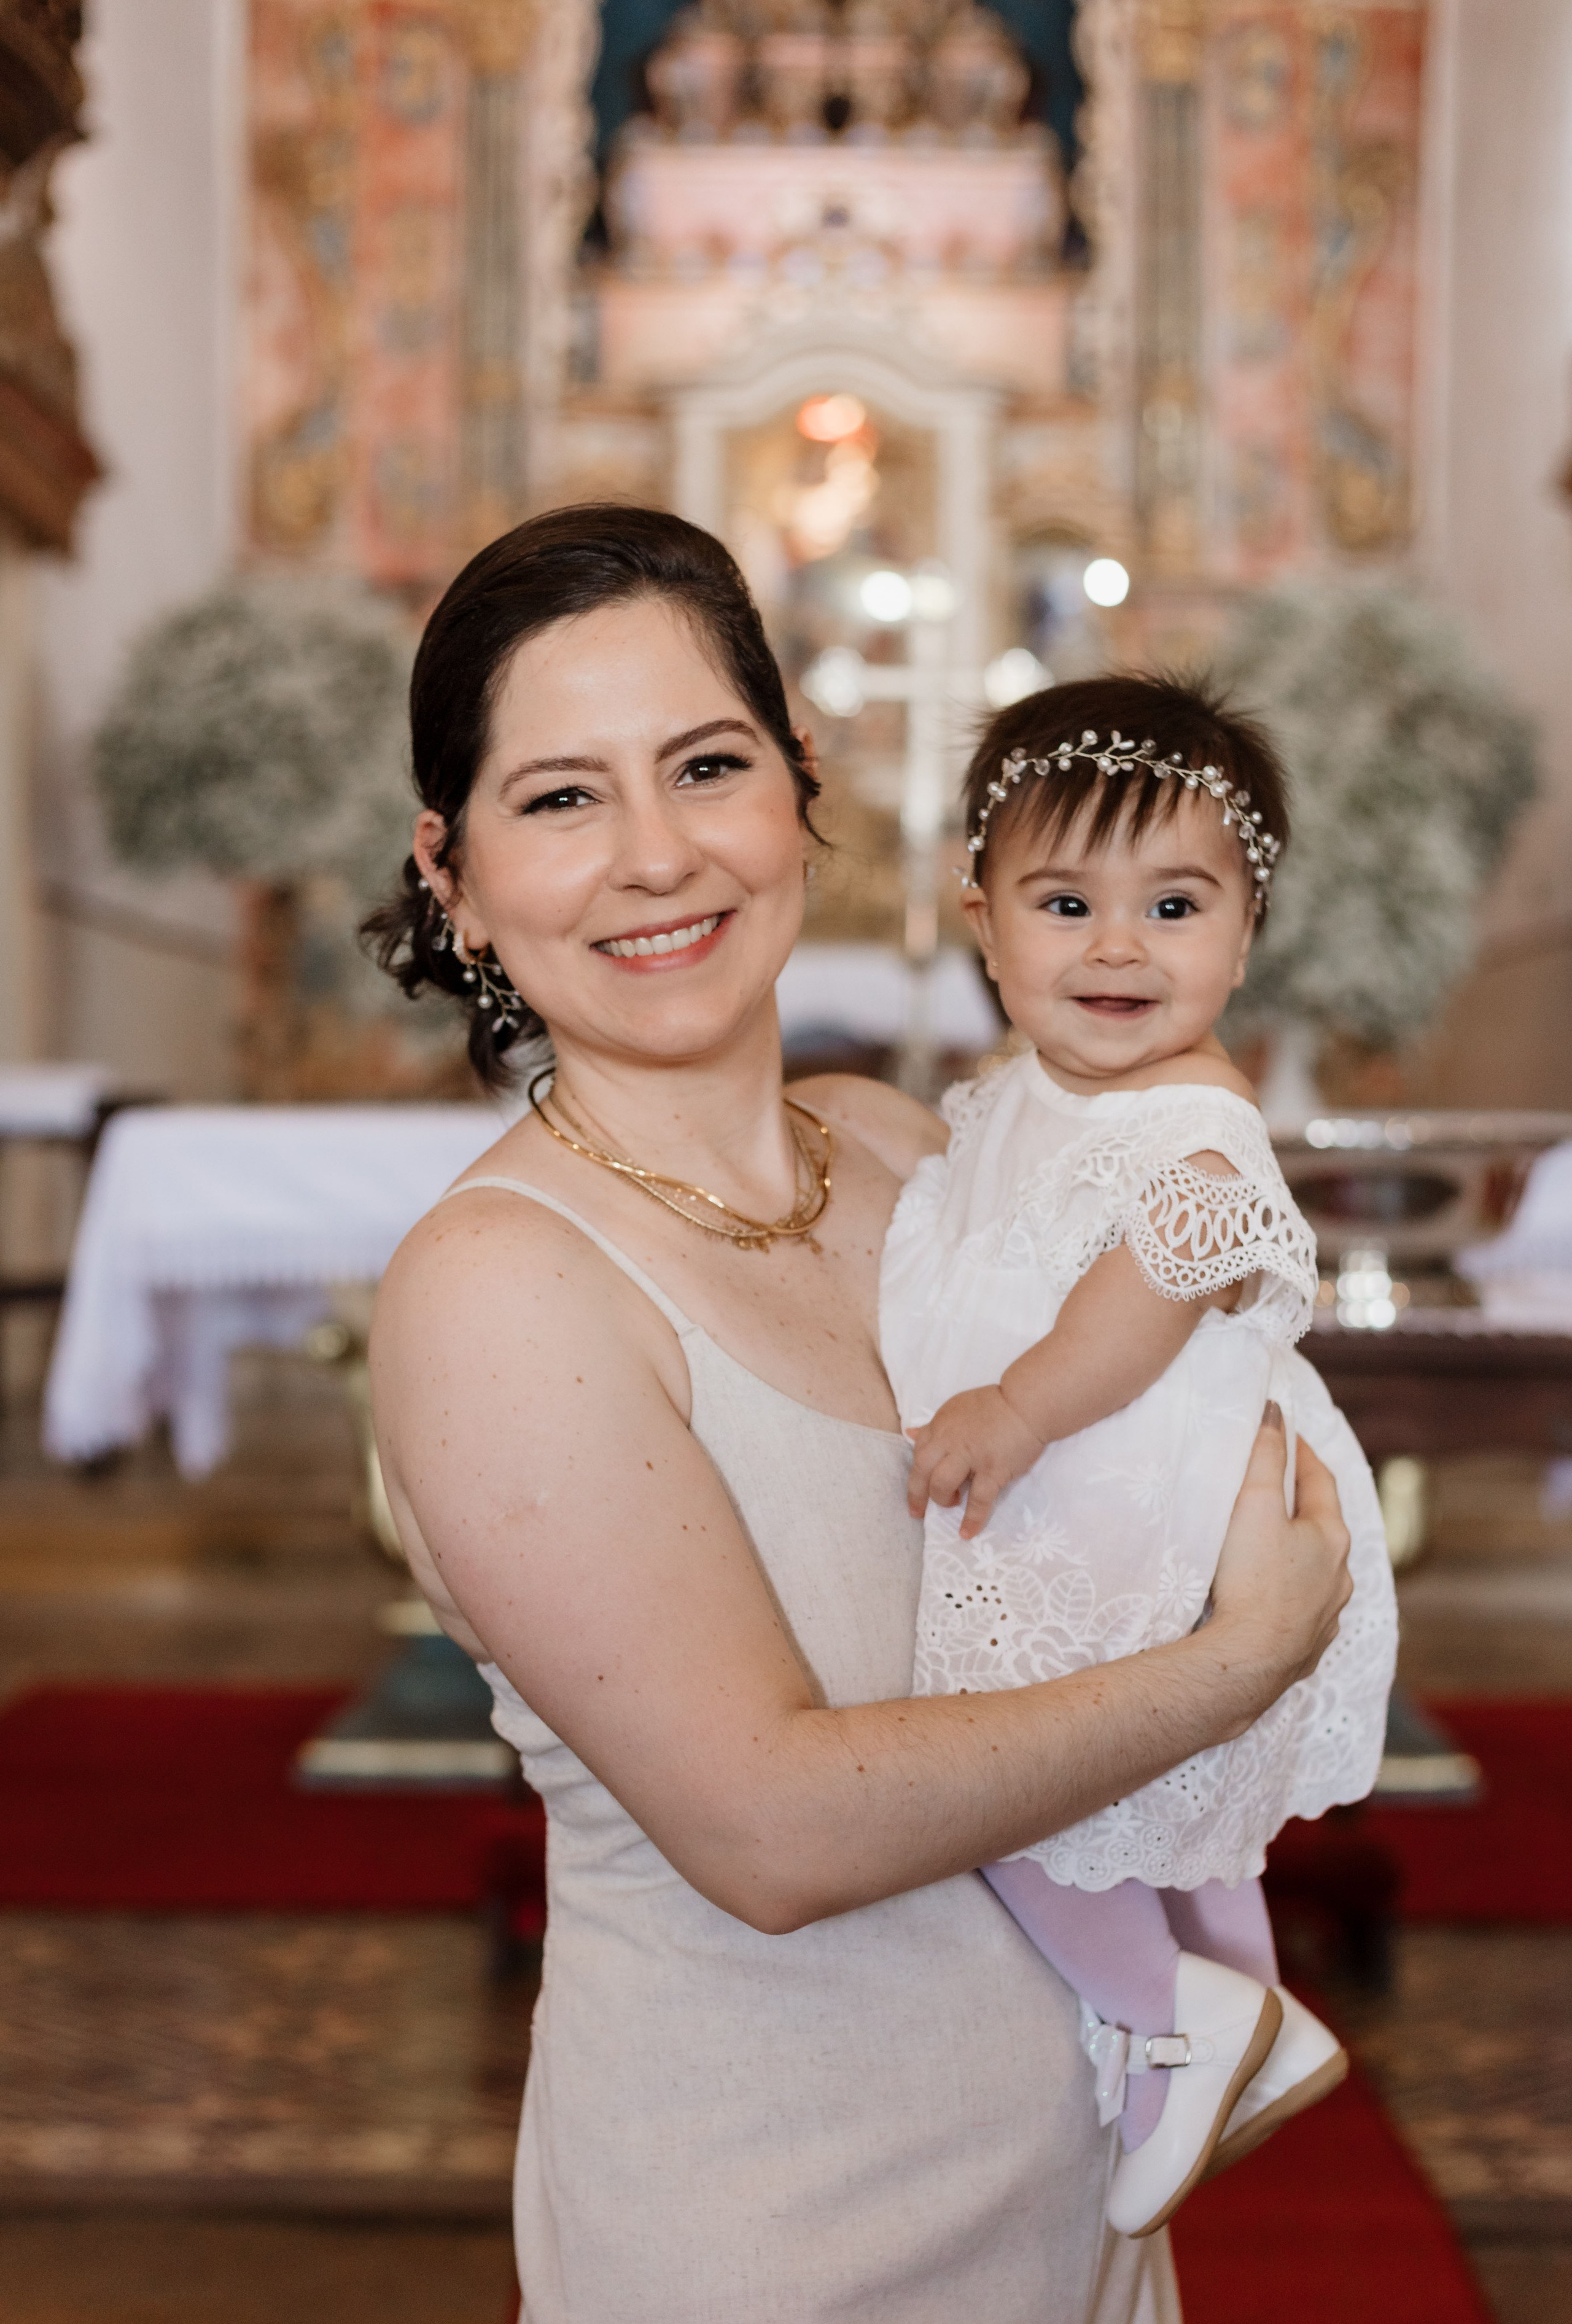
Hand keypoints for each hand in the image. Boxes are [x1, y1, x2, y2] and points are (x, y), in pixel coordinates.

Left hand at [906, 1386, 1044, 1537]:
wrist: (1027, 1403)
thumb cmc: (996, 1405)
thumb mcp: (957, 1408)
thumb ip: (936, 1425)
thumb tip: (910, 1433)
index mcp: (942, 1425)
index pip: (919, 1452)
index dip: (916, 1473)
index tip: (917, 1487)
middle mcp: (950, 1440)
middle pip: (922, 1469)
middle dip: (916, 1493)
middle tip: (918, 1512)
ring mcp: (971, 1455)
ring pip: (941, 1483)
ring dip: (941, 1499)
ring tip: (951, 1503)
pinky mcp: (993, 1469)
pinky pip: (978, 1499)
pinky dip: (971, 1519)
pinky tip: (966, 1533)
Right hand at [1208, 1407, 1352, 1713]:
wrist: (1249, 1661)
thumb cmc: (1251, 1577)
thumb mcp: (1254, 1503)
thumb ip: (1264, 1455)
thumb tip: (1276, 1412)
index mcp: (1331, 1536)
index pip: (1319, 1481)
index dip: (1300, 1454)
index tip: (1284, 1436)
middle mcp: (1339, 1575)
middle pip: (1323, 1528)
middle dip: (1302, 1506)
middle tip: (1277, 1489)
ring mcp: (1327, 1615)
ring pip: (1319, 1574)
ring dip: (1301, 1556)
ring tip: (1274, 1547)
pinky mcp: (1308, 1647)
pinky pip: (1305, 1612)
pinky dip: (1292, 1598)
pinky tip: (1275, 1601)